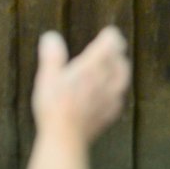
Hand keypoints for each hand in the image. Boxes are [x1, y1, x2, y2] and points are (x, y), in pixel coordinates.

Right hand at [31, 26, 130, 143]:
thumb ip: (52, 56)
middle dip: (118, 53)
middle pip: (119, 63)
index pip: (108, 47)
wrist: (65, 136)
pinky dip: (117, 90)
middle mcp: (104, 82)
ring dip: (122, 70)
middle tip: (116, 47)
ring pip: (122, 80)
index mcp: (90, 69)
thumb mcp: (47, 78)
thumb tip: (51, 36)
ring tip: (120, 66)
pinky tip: (113, 94)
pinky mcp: (109, 113)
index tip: (111, 32)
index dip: (111, 37)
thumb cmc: (54, 106)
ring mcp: (109, 99)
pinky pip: (118, 98)